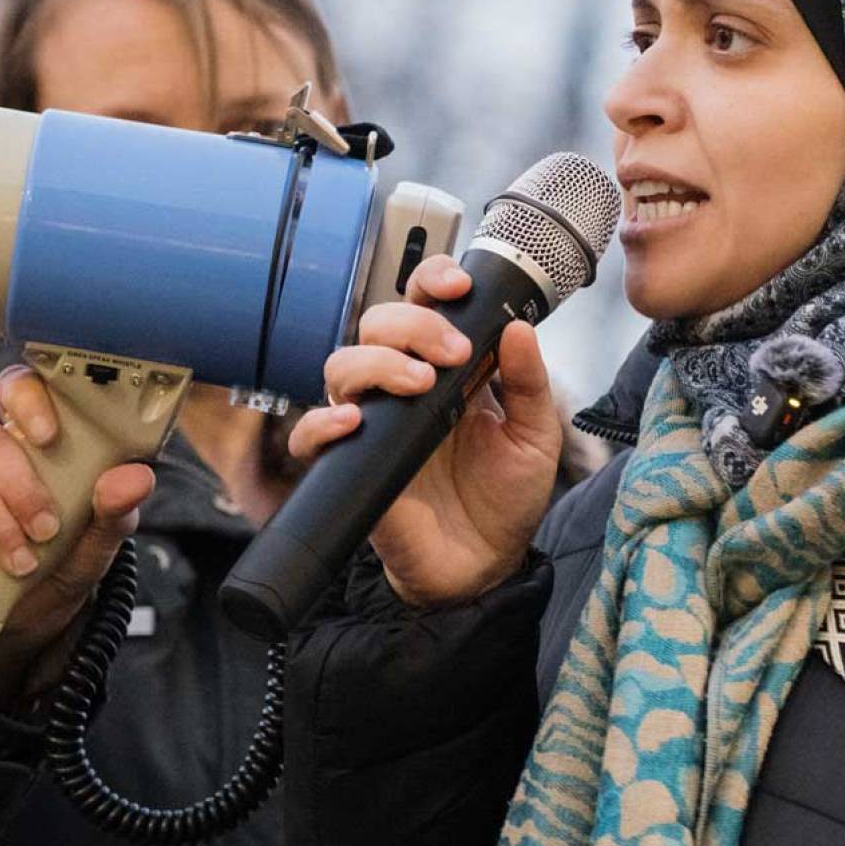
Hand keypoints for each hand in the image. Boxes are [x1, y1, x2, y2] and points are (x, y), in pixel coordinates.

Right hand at [0, 364, 155, 709]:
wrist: (32, 615)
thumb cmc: (71, 558)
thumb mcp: (103, 540)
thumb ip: (120, 508)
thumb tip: (138, 477)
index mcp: (46, 442)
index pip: (25, 389)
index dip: (30, 399)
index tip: (50, 435)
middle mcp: (3, 452)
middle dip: (21, 487)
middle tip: (47, 528)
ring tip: (24, 560)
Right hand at [289, 254, 560, 606]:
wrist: (486, 564)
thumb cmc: (505, 495)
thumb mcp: (534, 435)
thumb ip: (527, 382)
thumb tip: (519, 329)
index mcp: (445, 367)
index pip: (422, 304)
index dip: (431, 280)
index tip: (458, 285)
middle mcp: (402, 387)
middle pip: (376, 323)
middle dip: (411, 325)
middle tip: (451, 354)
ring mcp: (374, 423)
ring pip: (341, 366)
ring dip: (377, 363)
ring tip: (419, 386)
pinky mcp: (352, 466)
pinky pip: (310, 435)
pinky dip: (322, 424)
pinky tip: (354, 422)